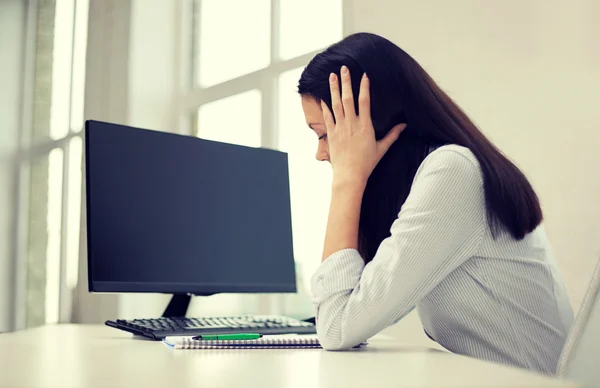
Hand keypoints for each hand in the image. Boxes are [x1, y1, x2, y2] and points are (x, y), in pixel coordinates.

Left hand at [323, 66, 405, 187]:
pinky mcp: (331, 134)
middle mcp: (351, 124)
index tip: (364, 75)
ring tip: (332, 76)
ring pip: (336, 104)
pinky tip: (323, 97)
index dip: (364, 87)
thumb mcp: (382, 148)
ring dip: (334, 89)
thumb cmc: (367, 163)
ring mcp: (340, 128)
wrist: (349, 175)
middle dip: (346, 82)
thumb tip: (404, 125)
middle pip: (348, 98)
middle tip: (344, 68)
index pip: (365, 101)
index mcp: (365, 126)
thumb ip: (392, 135)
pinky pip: (327, 116)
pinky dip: (325, 106)